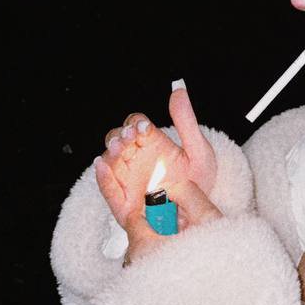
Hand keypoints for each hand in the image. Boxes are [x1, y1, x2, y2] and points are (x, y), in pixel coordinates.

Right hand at [94, 83, 220, 263]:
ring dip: (111, 152)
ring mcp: (129, 178)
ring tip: (119, 148)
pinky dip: (102, 178)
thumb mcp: (199, 150)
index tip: (145, 127)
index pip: (135, 125)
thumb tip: (178, 90)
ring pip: (110, 161)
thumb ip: (187, 121)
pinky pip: (108, 189)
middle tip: (131, 136)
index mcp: (152, 143)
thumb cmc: (199, 181)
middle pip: (117, 140)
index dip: (136, 123)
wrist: (202, 214)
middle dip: (121, 136)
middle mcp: (136, 158)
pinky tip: (102, 166)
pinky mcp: (125, 201)